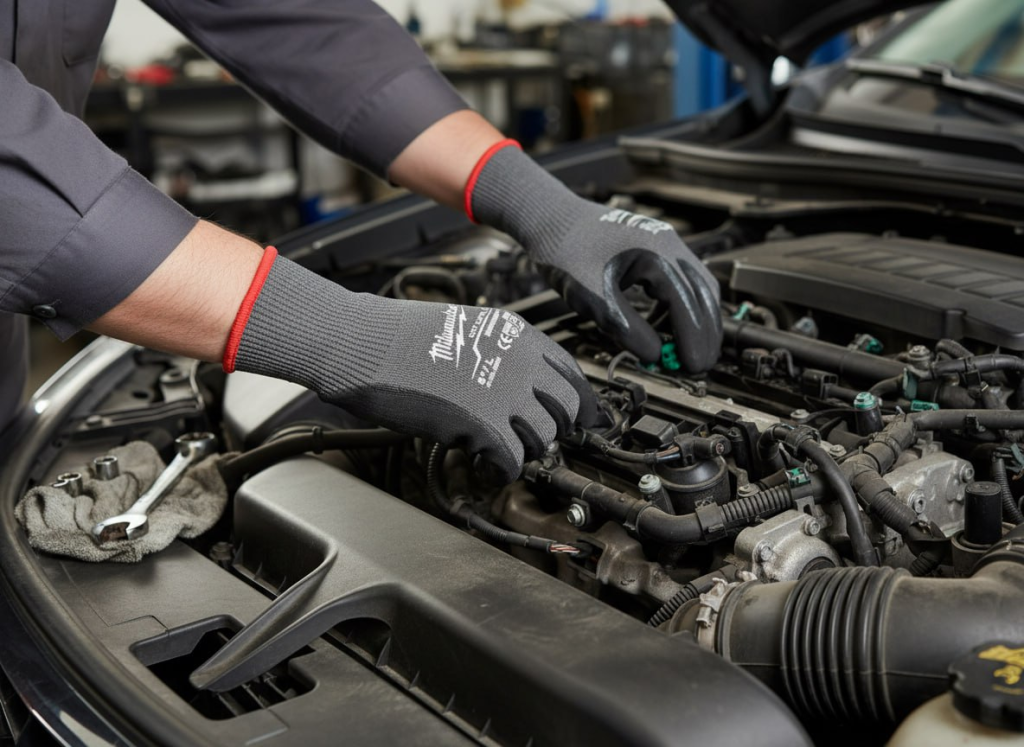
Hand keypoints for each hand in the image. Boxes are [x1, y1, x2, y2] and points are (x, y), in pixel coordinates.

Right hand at [228, 253, 597, 481]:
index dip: (582, 401)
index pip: (571, 371)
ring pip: (545, 437)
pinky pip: (514, 461)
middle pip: (568, 408)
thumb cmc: (397, 336)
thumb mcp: (464, 329)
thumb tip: (514, 384)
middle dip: (558, 429)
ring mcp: (505, 392)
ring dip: (528, 450)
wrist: (364, 342)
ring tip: (504, 451)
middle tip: (540, 441)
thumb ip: (497, 353)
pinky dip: (503, 471)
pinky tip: (487, 467)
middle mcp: (520, 361)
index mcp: (516, 334)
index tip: (587, 419)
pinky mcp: (483, 424)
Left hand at [467, 142, 721, 372]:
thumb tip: (654, 356)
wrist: (551, 218)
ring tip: (683, 352)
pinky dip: (681, 306)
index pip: (687, 303)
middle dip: (704, 333)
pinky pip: (682, 280)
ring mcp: (666, 243)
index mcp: (656, 255)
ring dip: (696, 320)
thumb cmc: (566, 254)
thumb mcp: (593, 299)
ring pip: (697, 286)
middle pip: (703, 295)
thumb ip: (626, 329)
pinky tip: (665, 326)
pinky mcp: (658, 247)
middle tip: (699, 367)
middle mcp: (669, 245)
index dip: (694, 339)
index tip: (694, 368)